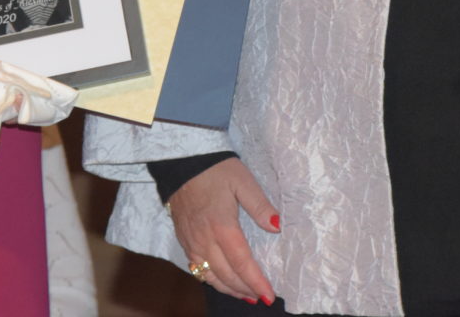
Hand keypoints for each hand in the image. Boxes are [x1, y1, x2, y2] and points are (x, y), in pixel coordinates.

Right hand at [169, 157, 279, 304]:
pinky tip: (221, 281)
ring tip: (245, 295)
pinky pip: (197, 268)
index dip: (256, 282)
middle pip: (226, 275)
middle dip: (245, 289)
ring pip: (209, 276)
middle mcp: (205, 240)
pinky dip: (211, 280)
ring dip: (228, 289)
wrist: (182, 161)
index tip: (269, 295)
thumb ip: (260, 206)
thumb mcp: (243, 181)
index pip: (242, 263)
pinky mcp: (184, 240)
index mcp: (222, 227)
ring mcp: (192, 242)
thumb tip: (277, 227)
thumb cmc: (215, 169)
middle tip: (261, 297)